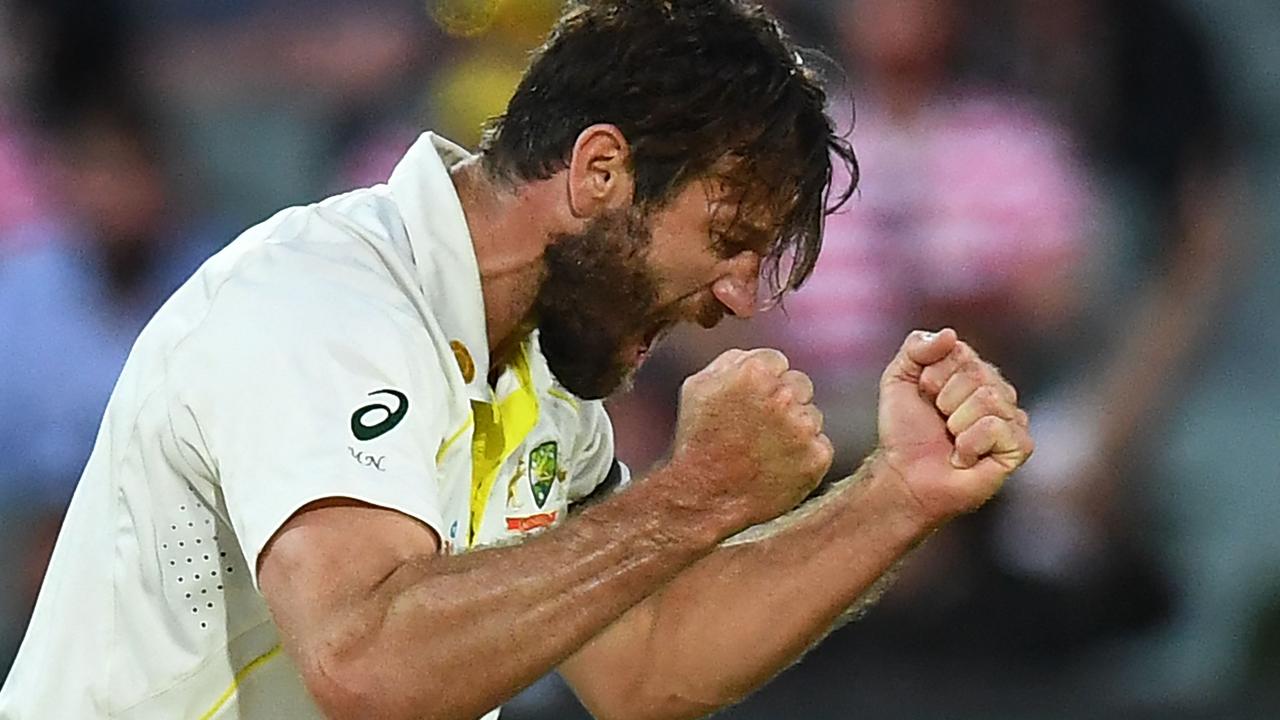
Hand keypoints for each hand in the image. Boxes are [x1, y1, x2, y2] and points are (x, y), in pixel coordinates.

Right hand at [668, 348, 832, 533]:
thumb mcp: (698, 386)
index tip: (749, 403)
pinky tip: (779, 466)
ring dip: (796, 428)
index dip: (763, 383)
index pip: (778, 362)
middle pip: (800, 385)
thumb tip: (760, 357)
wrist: (705, 496)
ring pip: (813, 416)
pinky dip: (805, 455)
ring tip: (765, 450)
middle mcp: (784, 396)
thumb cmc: (698, 440)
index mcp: (756, 372)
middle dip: (785, 401)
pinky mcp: (818, 457)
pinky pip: (821, 446)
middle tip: (760, 428)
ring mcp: (804, 428)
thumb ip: (733, 360)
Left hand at [876, 329, 1033, 526]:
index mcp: (973, 371)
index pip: (960, 352)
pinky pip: (996, 427)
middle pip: (976, 374)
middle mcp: (998, 391)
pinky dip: (970, 445)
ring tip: (952, 440)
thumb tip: (950, 334)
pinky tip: (965, 457)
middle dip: (944, 401)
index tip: (925, 397)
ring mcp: (1012, 418)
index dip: (932, 376)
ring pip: (987, 399)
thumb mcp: (898, 378)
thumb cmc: (904, 432)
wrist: (905, 475)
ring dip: (956, 424)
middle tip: (939, 422)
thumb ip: (917, 347)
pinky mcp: (1019, 447)